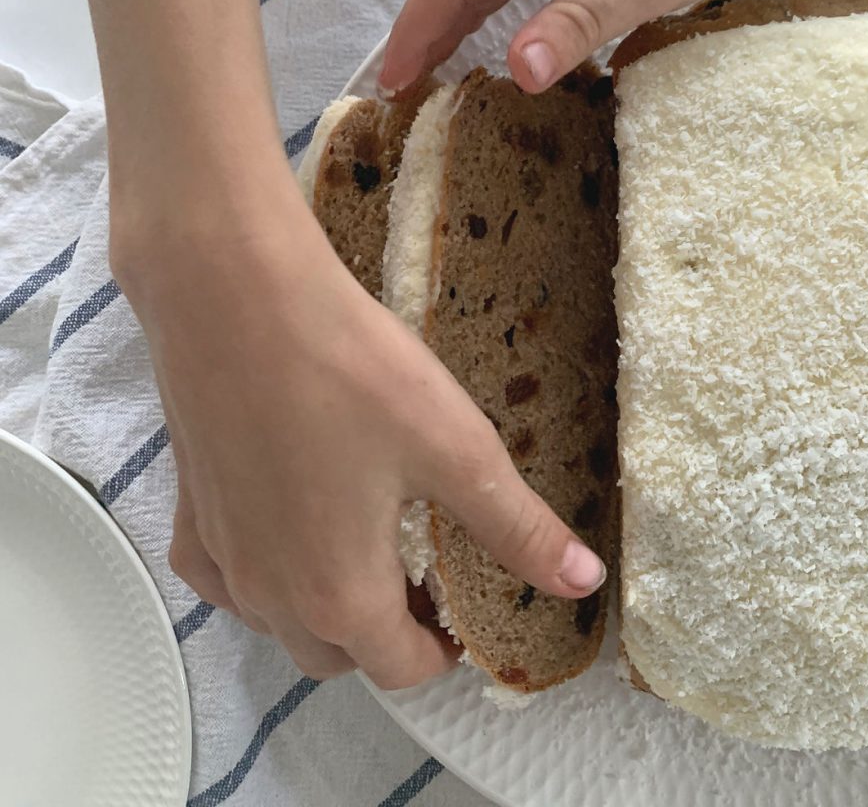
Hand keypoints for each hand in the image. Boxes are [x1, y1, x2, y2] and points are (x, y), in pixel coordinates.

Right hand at [116, 187, 605, 688]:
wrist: (238, 298)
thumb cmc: (354, 374)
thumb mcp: (456, 451)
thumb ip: (517, 527)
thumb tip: (583, 581)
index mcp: (341, 595)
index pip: (399, 668)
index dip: (442, 652)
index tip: (463, 618)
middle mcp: (271, 595)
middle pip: (336, 655)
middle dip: (386, 635)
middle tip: (421, 579)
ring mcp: (220, 556)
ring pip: (277, 622)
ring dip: (325, 610)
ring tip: (362, 550)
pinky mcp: (186, 512)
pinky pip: (223, 578)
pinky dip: (262, 576)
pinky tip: (282, 527)